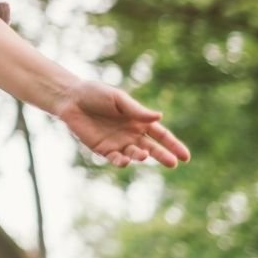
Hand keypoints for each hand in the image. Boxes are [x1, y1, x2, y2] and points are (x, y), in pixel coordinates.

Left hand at [52, 80, 190, 167]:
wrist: (71, 98)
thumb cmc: (96, 94)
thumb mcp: (118, 99)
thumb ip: (137, 110)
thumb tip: (160, 116)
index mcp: (139, 120)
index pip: (161, 135)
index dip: (174, 145)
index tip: (186, 156)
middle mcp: (131, 134)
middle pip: (152, 148)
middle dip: (163, 156)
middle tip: (173, 163)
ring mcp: (118, 143)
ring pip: (134, 155)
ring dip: (140, 156)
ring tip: (143, 155)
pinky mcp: (102, 149)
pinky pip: (115, 158)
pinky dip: (120, 161)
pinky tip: (124, 160)